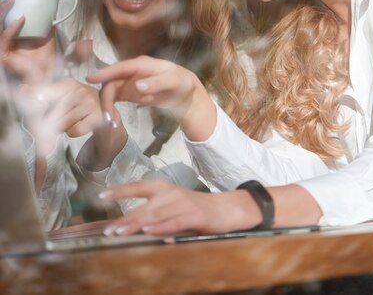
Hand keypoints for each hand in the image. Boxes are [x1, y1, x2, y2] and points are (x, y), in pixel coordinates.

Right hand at [0, 0, 56, 82]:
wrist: (47, 76)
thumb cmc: (45, 59)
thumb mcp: (47, 36)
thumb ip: (47, 24)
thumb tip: (52, 10)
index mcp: (10, 35)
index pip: (2, 16)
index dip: (1, 3)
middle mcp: (4, 40)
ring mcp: (2, 47)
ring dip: (1, 10)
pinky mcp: (3, 55)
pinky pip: (5, 37)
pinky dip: (13, 27)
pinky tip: (21, 18)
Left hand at [18, 77, 105, 137]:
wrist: (106, 111)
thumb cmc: (78, 103)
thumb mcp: (61, 95)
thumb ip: (40, 92)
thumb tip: (22, 88)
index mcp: (67, 83)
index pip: (43, 95)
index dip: (36, 107)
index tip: (31, 110)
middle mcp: (79, 90)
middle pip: (51, 115)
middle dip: (48, 124)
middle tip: (52, 126)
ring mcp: (89, 103)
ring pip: (62, 125)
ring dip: (62, 128)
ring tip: (70, 121)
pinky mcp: (97, 117)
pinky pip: (73, 131)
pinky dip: (72, 132)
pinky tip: (78, 125)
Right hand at [88, 56, 216, 140]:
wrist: (185, 94)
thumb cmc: (181, 83)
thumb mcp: (174, 81)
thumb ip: (157, 83)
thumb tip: (138, 85)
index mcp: (142, 64)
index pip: (120, 68)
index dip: (105, 72)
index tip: (90, 79)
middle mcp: (131, 72)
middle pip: (111, 82)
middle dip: (106, 100)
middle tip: (109, 119)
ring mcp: (129, 82)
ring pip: (110, 92)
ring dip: (107, 106)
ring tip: (112, 122)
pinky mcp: (128, 92)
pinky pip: (114, 99)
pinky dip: (111, 109)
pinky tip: (114, 121)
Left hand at [100, 181, 262, 236]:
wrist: (224, 209)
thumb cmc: (194, 209)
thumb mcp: (172, 206)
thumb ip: (154, 213)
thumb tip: (132, 226)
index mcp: (163, 188)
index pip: (137, 187)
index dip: (120, 191)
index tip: (101, 195)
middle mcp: (170, 193)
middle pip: (143, 207)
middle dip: (124, 220)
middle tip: (107, 231)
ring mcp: (181, 203)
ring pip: (155, 215)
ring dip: (136, 225)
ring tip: (120, 233)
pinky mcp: (193, 215)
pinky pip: (173, 222)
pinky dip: (160, 227)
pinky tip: (149, 232)